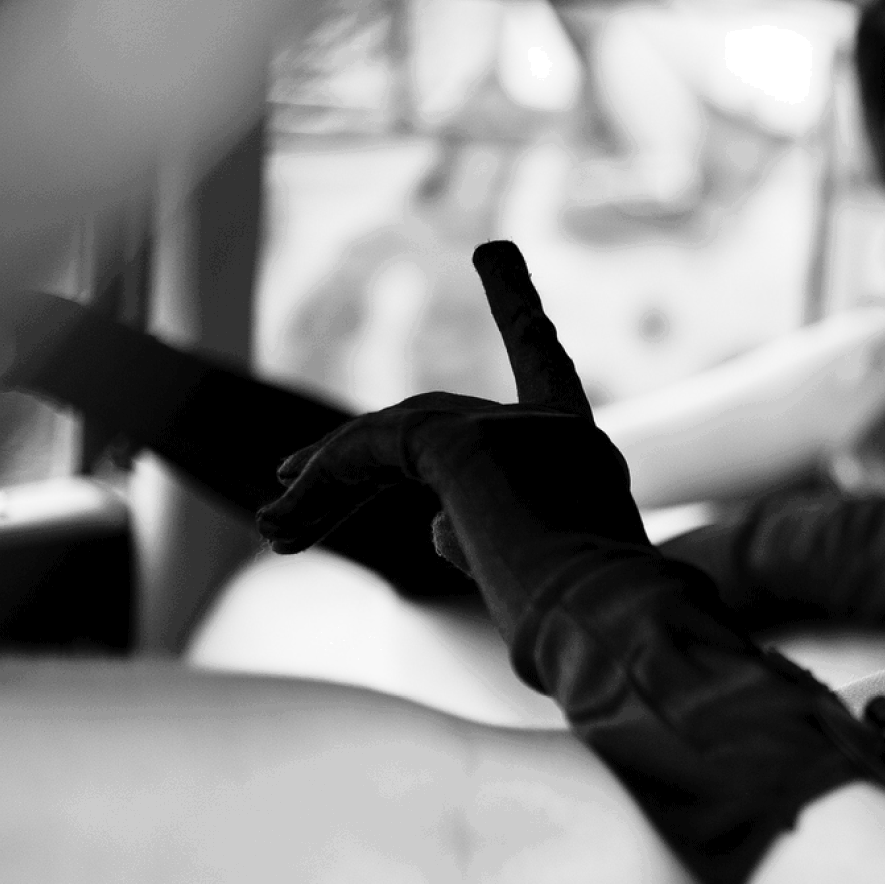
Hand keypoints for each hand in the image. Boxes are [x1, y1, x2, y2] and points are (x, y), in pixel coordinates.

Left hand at [257, 242, 646, 636]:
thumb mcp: (539, 578)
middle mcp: (553, 431)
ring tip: (271, 527)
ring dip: (327, 482)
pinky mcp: (463, 444)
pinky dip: (324, 483)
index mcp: (585, 462)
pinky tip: (283, 527)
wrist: (613, 631)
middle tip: (287, 477)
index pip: (546, 369)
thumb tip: (434, 527)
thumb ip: (488, 539)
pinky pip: (373, 452)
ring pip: (397, 439)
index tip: (492, 252)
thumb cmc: (594, 630)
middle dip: (354, 458)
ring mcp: (513, 430)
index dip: (517, 307)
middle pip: (435, 423)